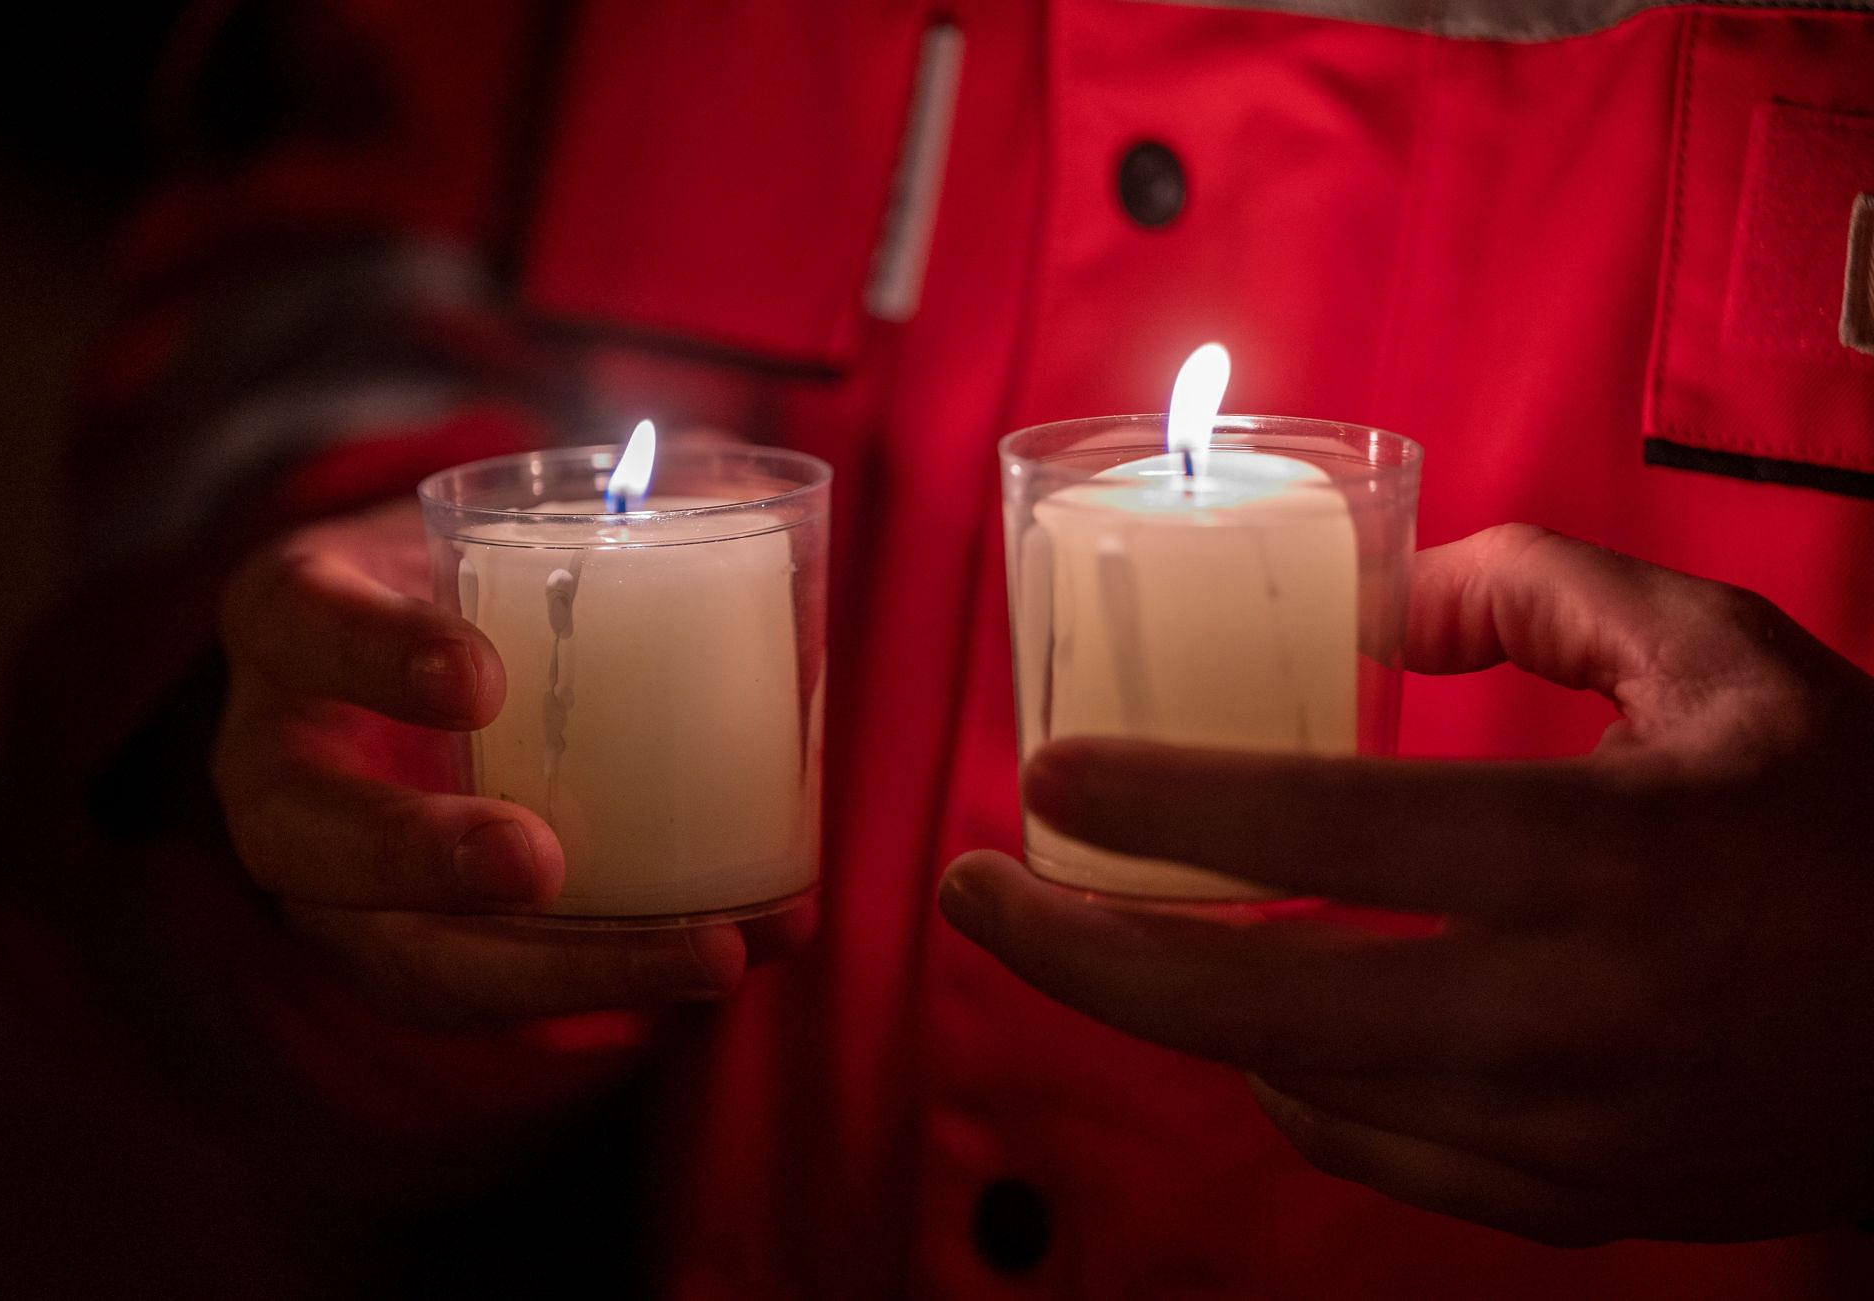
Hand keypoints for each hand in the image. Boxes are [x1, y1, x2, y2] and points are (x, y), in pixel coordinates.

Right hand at [214, 500, 774, 1025]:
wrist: (434, 668)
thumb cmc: (476, 580)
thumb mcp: (504, 522)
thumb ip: (612, 508)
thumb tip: (755, 491)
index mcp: (293, 627)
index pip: (300, 627)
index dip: (376, 654)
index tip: (480, 676)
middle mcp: (282, 766)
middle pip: (304, 837)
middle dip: (418, 860)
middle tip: (538, 862)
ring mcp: (339, 883)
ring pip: (410, 959)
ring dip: (564, 972)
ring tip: (709, 950)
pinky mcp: (417, 954)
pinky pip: (505, 997)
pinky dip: (628, 980)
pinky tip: (749, 944)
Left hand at [940, 524, 1873, 1244]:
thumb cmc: (1849, 815)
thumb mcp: (1719, 650)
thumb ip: (1536, 590)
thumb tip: (1375, 599)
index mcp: (1609, 854)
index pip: (1331, 829)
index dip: (1166, 802)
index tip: (1051, 772)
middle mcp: (1575, 1015)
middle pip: (1258, 1004)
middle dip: (1081, 954)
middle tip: (973, 892)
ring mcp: (1570, 1136)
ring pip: (1295, 1085)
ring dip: (1181, 1006)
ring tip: (1117, 928)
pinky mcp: (1579, 1206)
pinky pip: (1375, 1154)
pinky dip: (1290, 1082)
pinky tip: (1265, 1020)